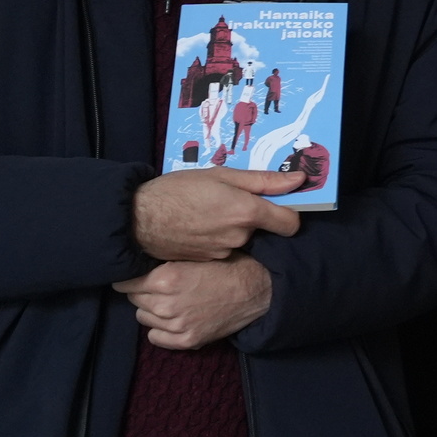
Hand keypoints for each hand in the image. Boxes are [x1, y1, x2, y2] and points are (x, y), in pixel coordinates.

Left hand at [113, 258, 273, 349]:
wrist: (258, 290)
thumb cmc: (228, 266)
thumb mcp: (196, 255)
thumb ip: (166, 262)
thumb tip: (139, 261)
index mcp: (167, 278)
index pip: (126, 282)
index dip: (132, 277)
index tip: (137, 276)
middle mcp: (167, 303)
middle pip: (134, 299)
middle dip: (143, 292)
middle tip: (159, 287)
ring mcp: (176, 325)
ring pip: (143, 317)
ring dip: (152, 310)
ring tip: (170, 302)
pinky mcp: (187, 340)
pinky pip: (155, 337)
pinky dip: (160, 329)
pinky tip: (173, 319)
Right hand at [133, 167, 306, 261]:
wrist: (136, 219)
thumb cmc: (178, 190)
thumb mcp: (221, 175)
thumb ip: (264, 180)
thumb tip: (300, 180)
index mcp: (247, 212)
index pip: (291, 224)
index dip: (288, 213)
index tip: (278, 204)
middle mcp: (240, 237)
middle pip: (262, 228)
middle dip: (250, 216)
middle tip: (226, 200)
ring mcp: (224, 252)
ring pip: (241, 238)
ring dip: (231, 227)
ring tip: (206, 213)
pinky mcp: (209, 261)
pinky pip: (223, 248)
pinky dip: (216, 238)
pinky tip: (197, 227)